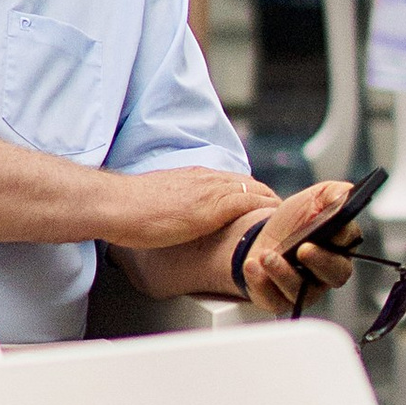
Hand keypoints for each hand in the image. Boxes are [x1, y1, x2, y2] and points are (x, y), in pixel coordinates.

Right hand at [99, 164, 272, 251]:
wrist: (118, 204)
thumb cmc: (128, 209)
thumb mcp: (157, 204)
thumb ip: (171, 207)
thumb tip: (170, 221)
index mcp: (193, 177)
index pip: (232, 182)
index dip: (249, 194)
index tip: (260, 207)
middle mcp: (207, 178)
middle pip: (250, 184)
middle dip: (267, 199)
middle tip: (282, 218)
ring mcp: (213, 190)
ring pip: (257, 191)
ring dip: (273, 206)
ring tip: (287, 224)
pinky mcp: (215, 205)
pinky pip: (253, 204)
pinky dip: (268, 212)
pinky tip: (276, 227)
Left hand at [236, 180, 363, 314]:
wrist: (263, 237)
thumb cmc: (295, 221)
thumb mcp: (316, 198)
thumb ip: (336, 193)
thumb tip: (346, 194)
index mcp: (341, 246)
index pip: (350, 243)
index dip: (343, 237)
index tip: (332, 227)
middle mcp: (327, 272)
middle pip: (335, 274)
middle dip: (320, 261)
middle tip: (303, 249)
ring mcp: (305, 289)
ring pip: (301, 290)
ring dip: (283, 272)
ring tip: (267, 255)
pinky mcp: (280, 300)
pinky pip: (274, 299)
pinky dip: (261, 283)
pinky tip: (252, 266)